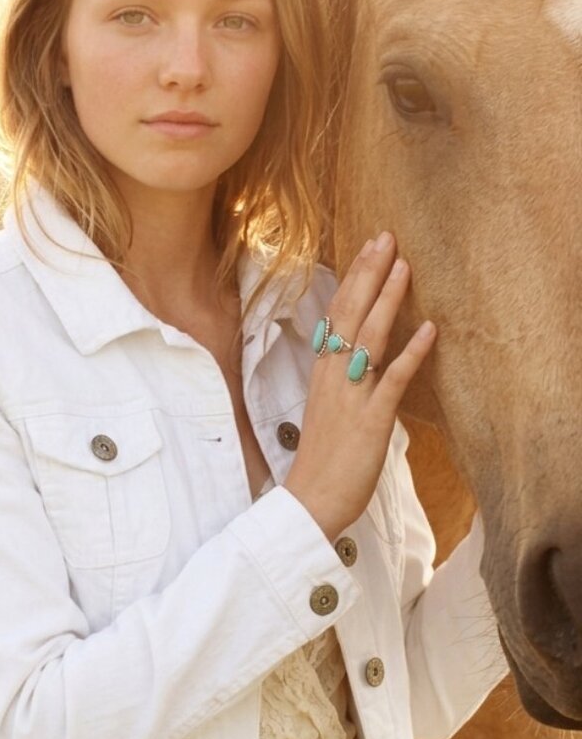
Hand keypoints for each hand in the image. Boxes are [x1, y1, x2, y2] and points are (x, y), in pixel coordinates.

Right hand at [283, 232, 435, 540]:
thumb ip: (340, 382)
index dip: (353, 282)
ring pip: (368, 338)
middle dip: (367, 275)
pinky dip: (411, 354)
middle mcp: (333, 378)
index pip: (336, 318)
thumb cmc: (320, 462)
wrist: (310, 500)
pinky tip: (429, 329)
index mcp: (322, 375)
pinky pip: (392, 381)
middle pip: (349, 316)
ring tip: (403, 265)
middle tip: (384, 238)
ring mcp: (351, 397)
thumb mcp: (327, 412)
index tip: (367, 251)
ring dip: (387, 300)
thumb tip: (356, 361)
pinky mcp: (370, 421)